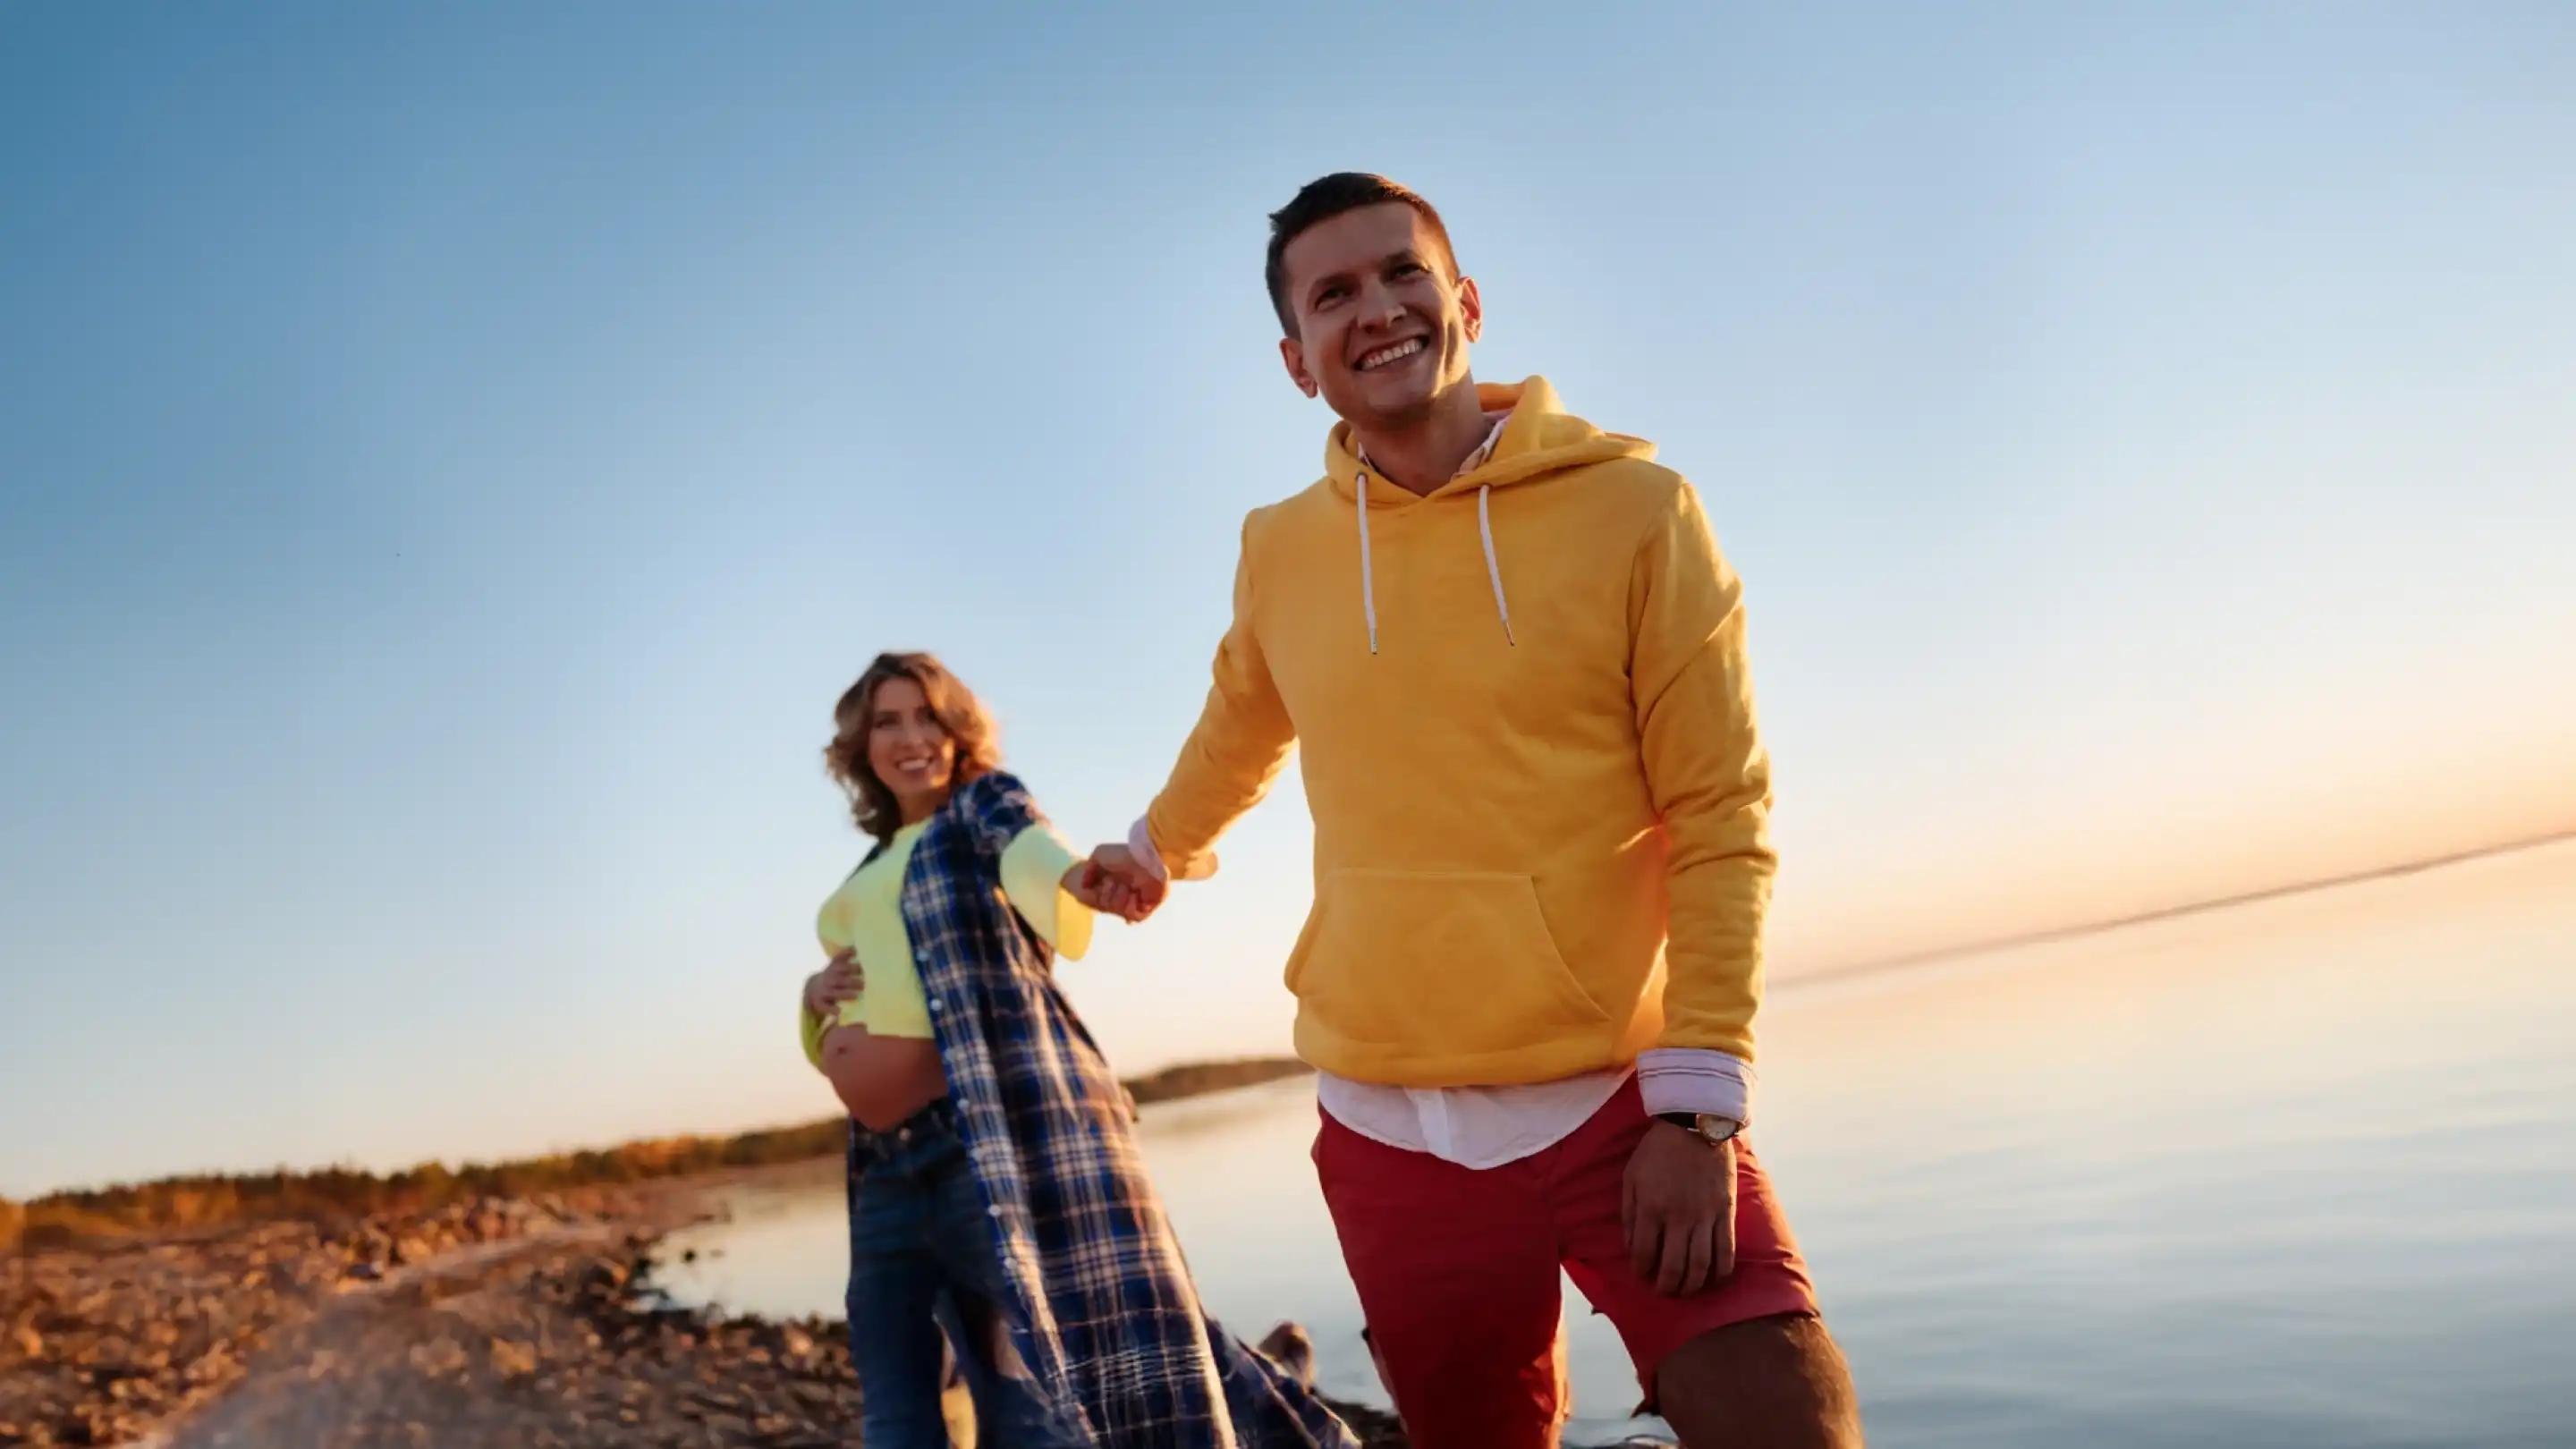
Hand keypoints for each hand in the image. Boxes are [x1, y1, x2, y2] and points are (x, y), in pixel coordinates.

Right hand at [802, 950, 863, 1016]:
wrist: (811, 988)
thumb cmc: (832, 975)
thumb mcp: (836, 963)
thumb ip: (845, 955)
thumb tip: (856, 945)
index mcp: (834, 968)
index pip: (842, 966)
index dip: (852, 967)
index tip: (864, 969)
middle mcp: (828, 978)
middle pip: (840, 980)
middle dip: (852, 982)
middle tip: (864, 984)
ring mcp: (823, 990)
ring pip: (834, 992)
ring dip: (844, 994)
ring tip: (856, 996)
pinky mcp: (819, 1002)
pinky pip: (824, 1006)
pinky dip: (831, 1009)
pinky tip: (839, 1012)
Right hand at [1074, 845, 1166, 922]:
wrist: (1146, 856)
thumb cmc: (1123, 854)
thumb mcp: (1099, 855)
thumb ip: (1088, 870)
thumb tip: (1084, 887)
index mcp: (1113, 883)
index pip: (1098, 900)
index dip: (1095, 896)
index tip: (1098, 885)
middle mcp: (1123, 892)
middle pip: (1105, 907)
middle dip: (1107, 894)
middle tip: (1113, 881)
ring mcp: (1136, 900)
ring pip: (1118, 912)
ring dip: (1119, 899)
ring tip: (1126, 887)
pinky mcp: (1148, 906)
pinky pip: (1134, 917)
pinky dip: (1130, 907)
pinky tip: (1133, 895)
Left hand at [1622, 1122, 1737, 1296]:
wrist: (1695, 1125)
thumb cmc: (1657, 1151)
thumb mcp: (1631, 1177)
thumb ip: (1629, 1214)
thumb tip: (1631, 1248)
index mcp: (1651, 1208)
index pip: (1644, 1254)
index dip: (1641, 1271)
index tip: (1641, 1276)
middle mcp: (1678, 1217)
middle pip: (1673, 1267)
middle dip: (1666, 1286)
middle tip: (1663, 1291)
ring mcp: (1705, 1216)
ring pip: (1700, 1265)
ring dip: (1692, 1285)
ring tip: (1686, 1290)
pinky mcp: (1726, 1212)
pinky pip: (1725, 1251)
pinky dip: (1720, 1271)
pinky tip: (1713, 1279)